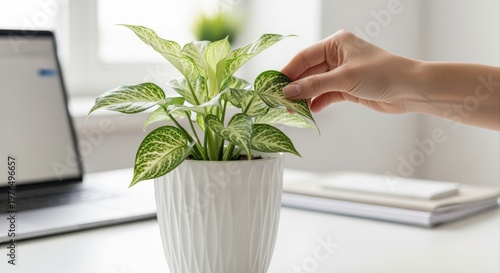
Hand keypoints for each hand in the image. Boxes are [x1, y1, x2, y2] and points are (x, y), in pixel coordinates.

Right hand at [281, 29, 420, 113]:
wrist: (411, 89)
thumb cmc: (383, 74)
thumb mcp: (345, 78)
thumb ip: (315, 85)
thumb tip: (289, 91)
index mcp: (336, 44)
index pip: (304, 57)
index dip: (289, 72)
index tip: (274, 86)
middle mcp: (337, 56)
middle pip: (308, 72)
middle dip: (296, 87)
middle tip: (281, 102)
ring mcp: (342, 73)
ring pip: (316, 85)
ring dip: (306, 97)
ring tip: (294, 110)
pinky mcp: (348, 88)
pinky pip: (326, 94)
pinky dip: (319, 102)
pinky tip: (311, 111)